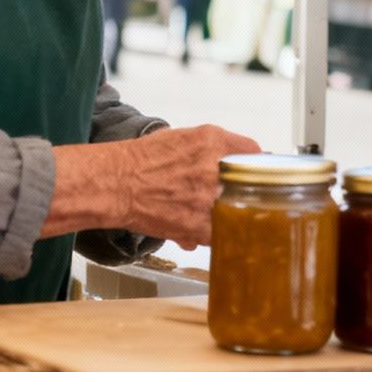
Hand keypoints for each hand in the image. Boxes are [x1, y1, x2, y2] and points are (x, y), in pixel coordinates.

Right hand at [46, 124, 260, 247]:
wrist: (115, 183)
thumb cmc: (142, 160)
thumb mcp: (184, 137)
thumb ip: (213, 147)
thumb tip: (234, 158)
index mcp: (212, 141)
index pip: (254, 152)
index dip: (255, 165)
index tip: (255, 173)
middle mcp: (215, 167)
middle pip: (251, 183)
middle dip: (245, 190)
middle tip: (240, 196)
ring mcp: (208, 197)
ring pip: (239, 210)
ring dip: (232, 214)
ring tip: (221, 214)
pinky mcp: (199, 224)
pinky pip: (222, 233)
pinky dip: (217, 234)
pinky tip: (206, 229)